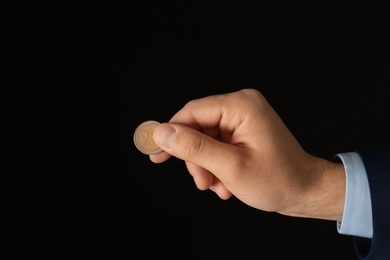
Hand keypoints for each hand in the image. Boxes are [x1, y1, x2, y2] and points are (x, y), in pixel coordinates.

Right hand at [150, 89, 344, 220]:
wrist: (306, 191)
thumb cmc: (277, 180)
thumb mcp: (230, 167)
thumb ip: (194, 148)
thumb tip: (162, 134)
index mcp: (241, 105)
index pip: (192, 111)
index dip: (171, 133)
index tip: (156, 154)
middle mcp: (242, 105)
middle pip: (198, 127)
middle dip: (196, 158)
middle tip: (201, 182)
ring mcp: (243, 118)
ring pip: (206, 139)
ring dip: (206, 166)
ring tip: (218, 187)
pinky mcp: (243, 131)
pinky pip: (217, 145)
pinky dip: (216, 166)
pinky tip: (226, 184)